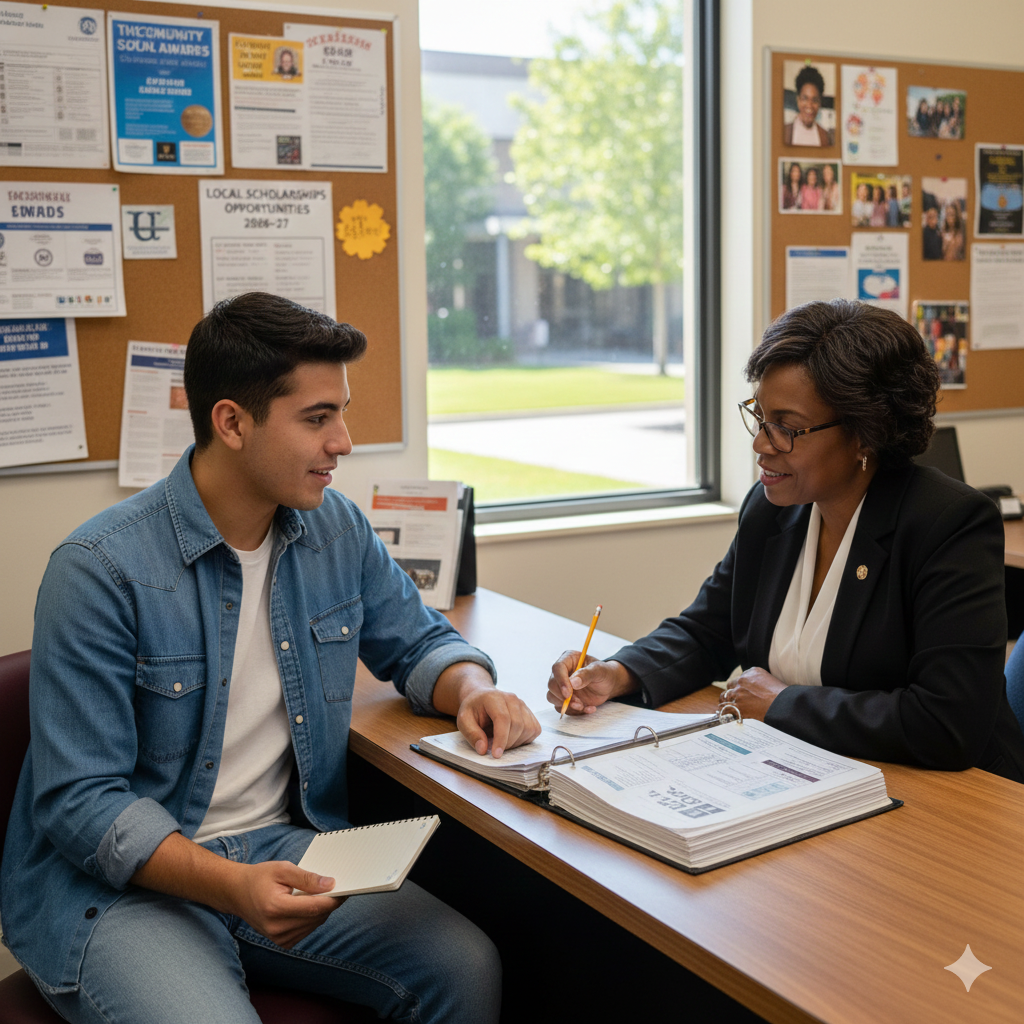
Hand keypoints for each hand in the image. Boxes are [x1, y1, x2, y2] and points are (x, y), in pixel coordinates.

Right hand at [229, 860, 345, 948]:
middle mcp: (277, 928)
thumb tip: (330, 884)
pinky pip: (307, 930)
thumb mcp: (283, 869)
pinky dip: (313, 917)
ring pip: (314, 924)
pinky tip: (308, 905)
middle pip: (317, 917)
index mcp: (275, 908)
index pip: (314, 907)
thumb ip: (307, 878)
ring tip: (320, 893)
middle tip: (336, 887)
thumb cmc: (259, 878)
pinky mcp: (282, 942)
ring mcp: (279, 938)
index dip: (333, 898)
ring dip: (322, 910)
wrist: (237, 893)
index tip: (345, 888)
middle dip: (330, 902)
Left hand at [456, 688, 540, 758]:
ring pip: (528, 729)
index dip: (501, 738)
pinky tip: (512, 738)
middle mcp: (512, 699)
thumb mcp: (463, 720)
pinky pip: (535, 730)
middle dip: (507, 743)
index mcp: (494, 698)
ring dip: (516, 742)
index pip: (503, 719)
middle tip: (495, 749)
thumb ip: (471, 734)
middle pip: (517, 725)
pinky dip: (525, 739)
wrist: (482, 698)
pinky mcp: (530, 713)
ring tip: (502, 742)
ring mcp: (523, 705)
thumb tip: (483, 749)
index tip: (496, 755)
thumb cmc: (473, 710)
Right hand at [546, 652, 636, 714]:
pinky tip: (588, 708)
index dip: (561, 681)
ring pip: (552, 697)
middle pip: (551, 684)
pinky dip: (574, 711)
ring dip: (567, 705)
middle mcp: (562, 672)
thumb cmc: (604, 673)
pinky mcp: (564, 698)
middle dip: (563, 697)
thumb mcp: (600, 671)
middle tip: (578, 703)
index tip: (569, 693)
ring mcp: (561, 686)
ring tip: (583, 706)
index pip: (557, 668)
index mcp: (568, 659)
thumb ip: (586, 674)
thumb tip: (572, 683)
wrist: (608, 685)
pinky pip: (562, 708)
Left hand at [718, 667, 786, 721]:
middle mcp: (742, 681)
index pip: (740, 677)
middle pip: (730, 685)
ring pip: (726, 696)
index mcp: (751, 672)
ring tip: (724, 704)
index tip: (740, 689)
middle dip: (731, 691)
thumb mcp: (770, 679)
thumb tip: (755, 686)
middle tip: (731, 696)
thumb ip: (759, 679)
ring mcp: (739, 694)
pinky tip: (723, 712)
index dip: (739, 684)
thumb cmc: (781, 694)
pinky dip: (724, 710)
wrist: (782, 704)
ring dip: (725, 700)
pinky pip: (726, 708)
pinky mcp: (738, 707)